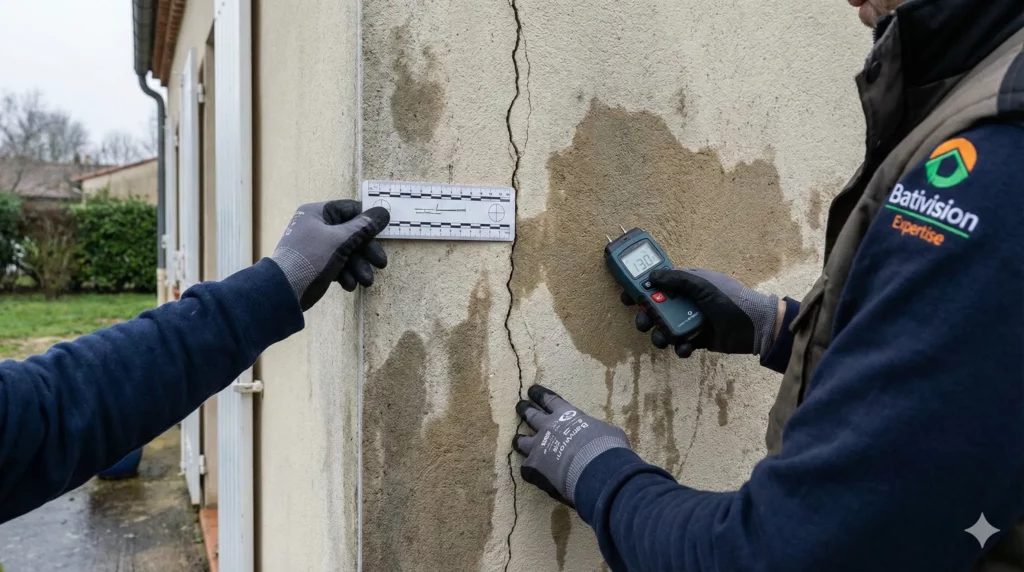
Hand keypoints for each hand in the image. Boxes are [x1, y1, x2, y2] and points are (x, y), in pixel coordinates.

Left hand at [271, 200, 389, 310]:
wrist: (284, 291)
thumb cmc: (312, 258)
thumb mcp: (341, 241)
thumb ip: (363, 227)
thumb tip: (384, 212)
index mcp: (318, 213)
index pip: (350, 210)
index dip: (368, 221)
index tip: (385, 232)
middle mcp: (316, 226)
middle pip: (350, 234)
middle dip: (365, 251)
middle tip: (381, 264)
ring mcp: (316, 246)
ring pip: (345, 252)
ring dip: (358, 267)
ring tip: (366, 282)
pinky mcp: (316, 265)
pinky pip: (337, 264)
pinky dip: (345, 274)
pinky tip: (349, 285)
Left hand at [513, 385, 630, 506]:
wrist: (595, 469)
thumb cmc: (607, 447)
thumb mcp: (608, 431)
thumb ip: (597, 431)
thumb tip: (602, 436)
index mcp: (566, 415)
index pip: (550, 400)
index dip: (540, 395)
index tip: (532, 390)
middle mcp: (548, 427)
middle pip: (531, 415)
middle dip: (525, 410)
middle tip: (520, 406)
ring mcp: (538, 447)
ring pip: (521, 441)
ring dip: (520, 440)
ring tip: (517, 439)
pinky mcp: (533, 467)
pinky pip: (525, 468)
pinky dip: (529, 470)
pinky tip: (530, 473)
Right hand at [623, 268, 780, 357]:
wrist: (756, 327)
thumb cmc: (731, 300)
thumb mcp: (703, 285)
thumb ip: (676, 280)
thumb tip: (651, 276)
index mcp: (686, 283)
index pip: (657, 283)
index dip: (640, 288)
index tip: (627, 295)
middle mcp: (686, 301)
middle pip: (655, 308)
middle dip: (645, 316)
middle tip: (643, 322)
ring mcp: (691, 320)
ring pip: (664, 328)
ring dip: (660, 335)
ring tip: (664, 340)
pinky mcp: (697, 339)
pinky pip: (680, 344)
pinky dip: (680, 348)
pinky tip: (686, 348)